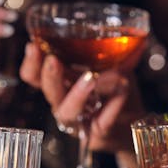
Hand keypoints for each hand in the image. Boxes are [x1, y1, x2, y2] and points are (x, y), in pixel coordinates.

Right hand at [19, 41, 145, 152]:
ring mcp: (79, 120)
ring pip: (67, 111)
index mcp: (60, 84)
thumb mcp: (115, 66)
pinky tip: (122, 90)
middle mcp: (64, 102)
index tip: (33, 46)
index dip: (30, 64)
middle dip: (48, 76)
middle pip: (48, 92)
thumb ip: (117, 52)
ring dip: (77, 93)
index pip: (34, 77)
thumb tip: (137, 33)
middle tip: (53, 60)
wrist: (133, 123)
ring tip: (90, 78)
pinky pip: (100, 122)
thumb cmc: (116, 91)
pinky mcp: (97, 134)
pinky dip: (112, 106)